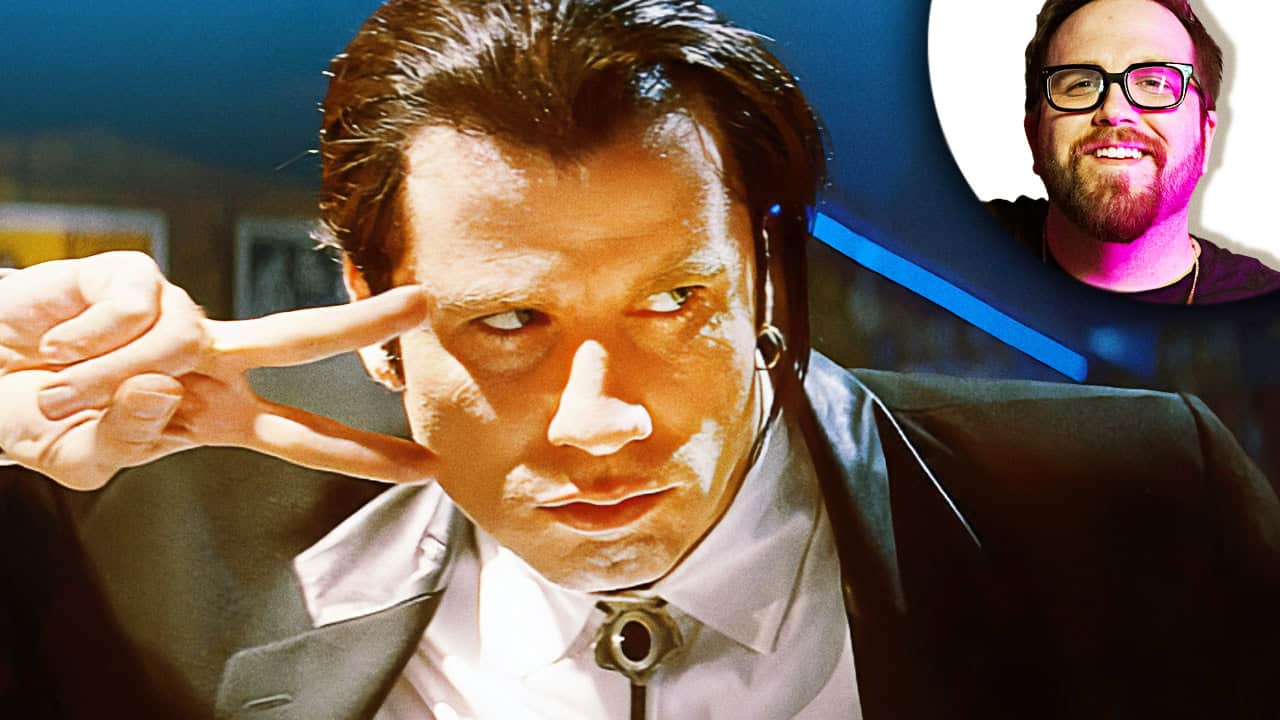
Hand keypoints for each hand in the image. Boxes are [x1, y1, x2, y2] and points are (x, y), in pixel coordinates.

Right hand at [0, 252, 435, 489]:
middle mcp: (209, 361)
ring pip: (178, 338)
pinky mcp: (132, 275)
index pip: (301, 439)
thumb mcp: (78, 456)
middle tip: (425, 303)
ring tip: (54, 387)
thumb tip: (165, 385)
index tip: (428, 466)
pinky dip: (85, 337)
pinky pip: (132, 306)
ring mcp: (175, 315)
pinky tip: (54, 342)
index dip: (363, 456)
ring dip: (103, 376)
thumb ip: (124, 440)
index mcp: (213, 416)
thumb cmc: (34, 418)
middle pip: (299, 339)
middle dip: (361, 322)